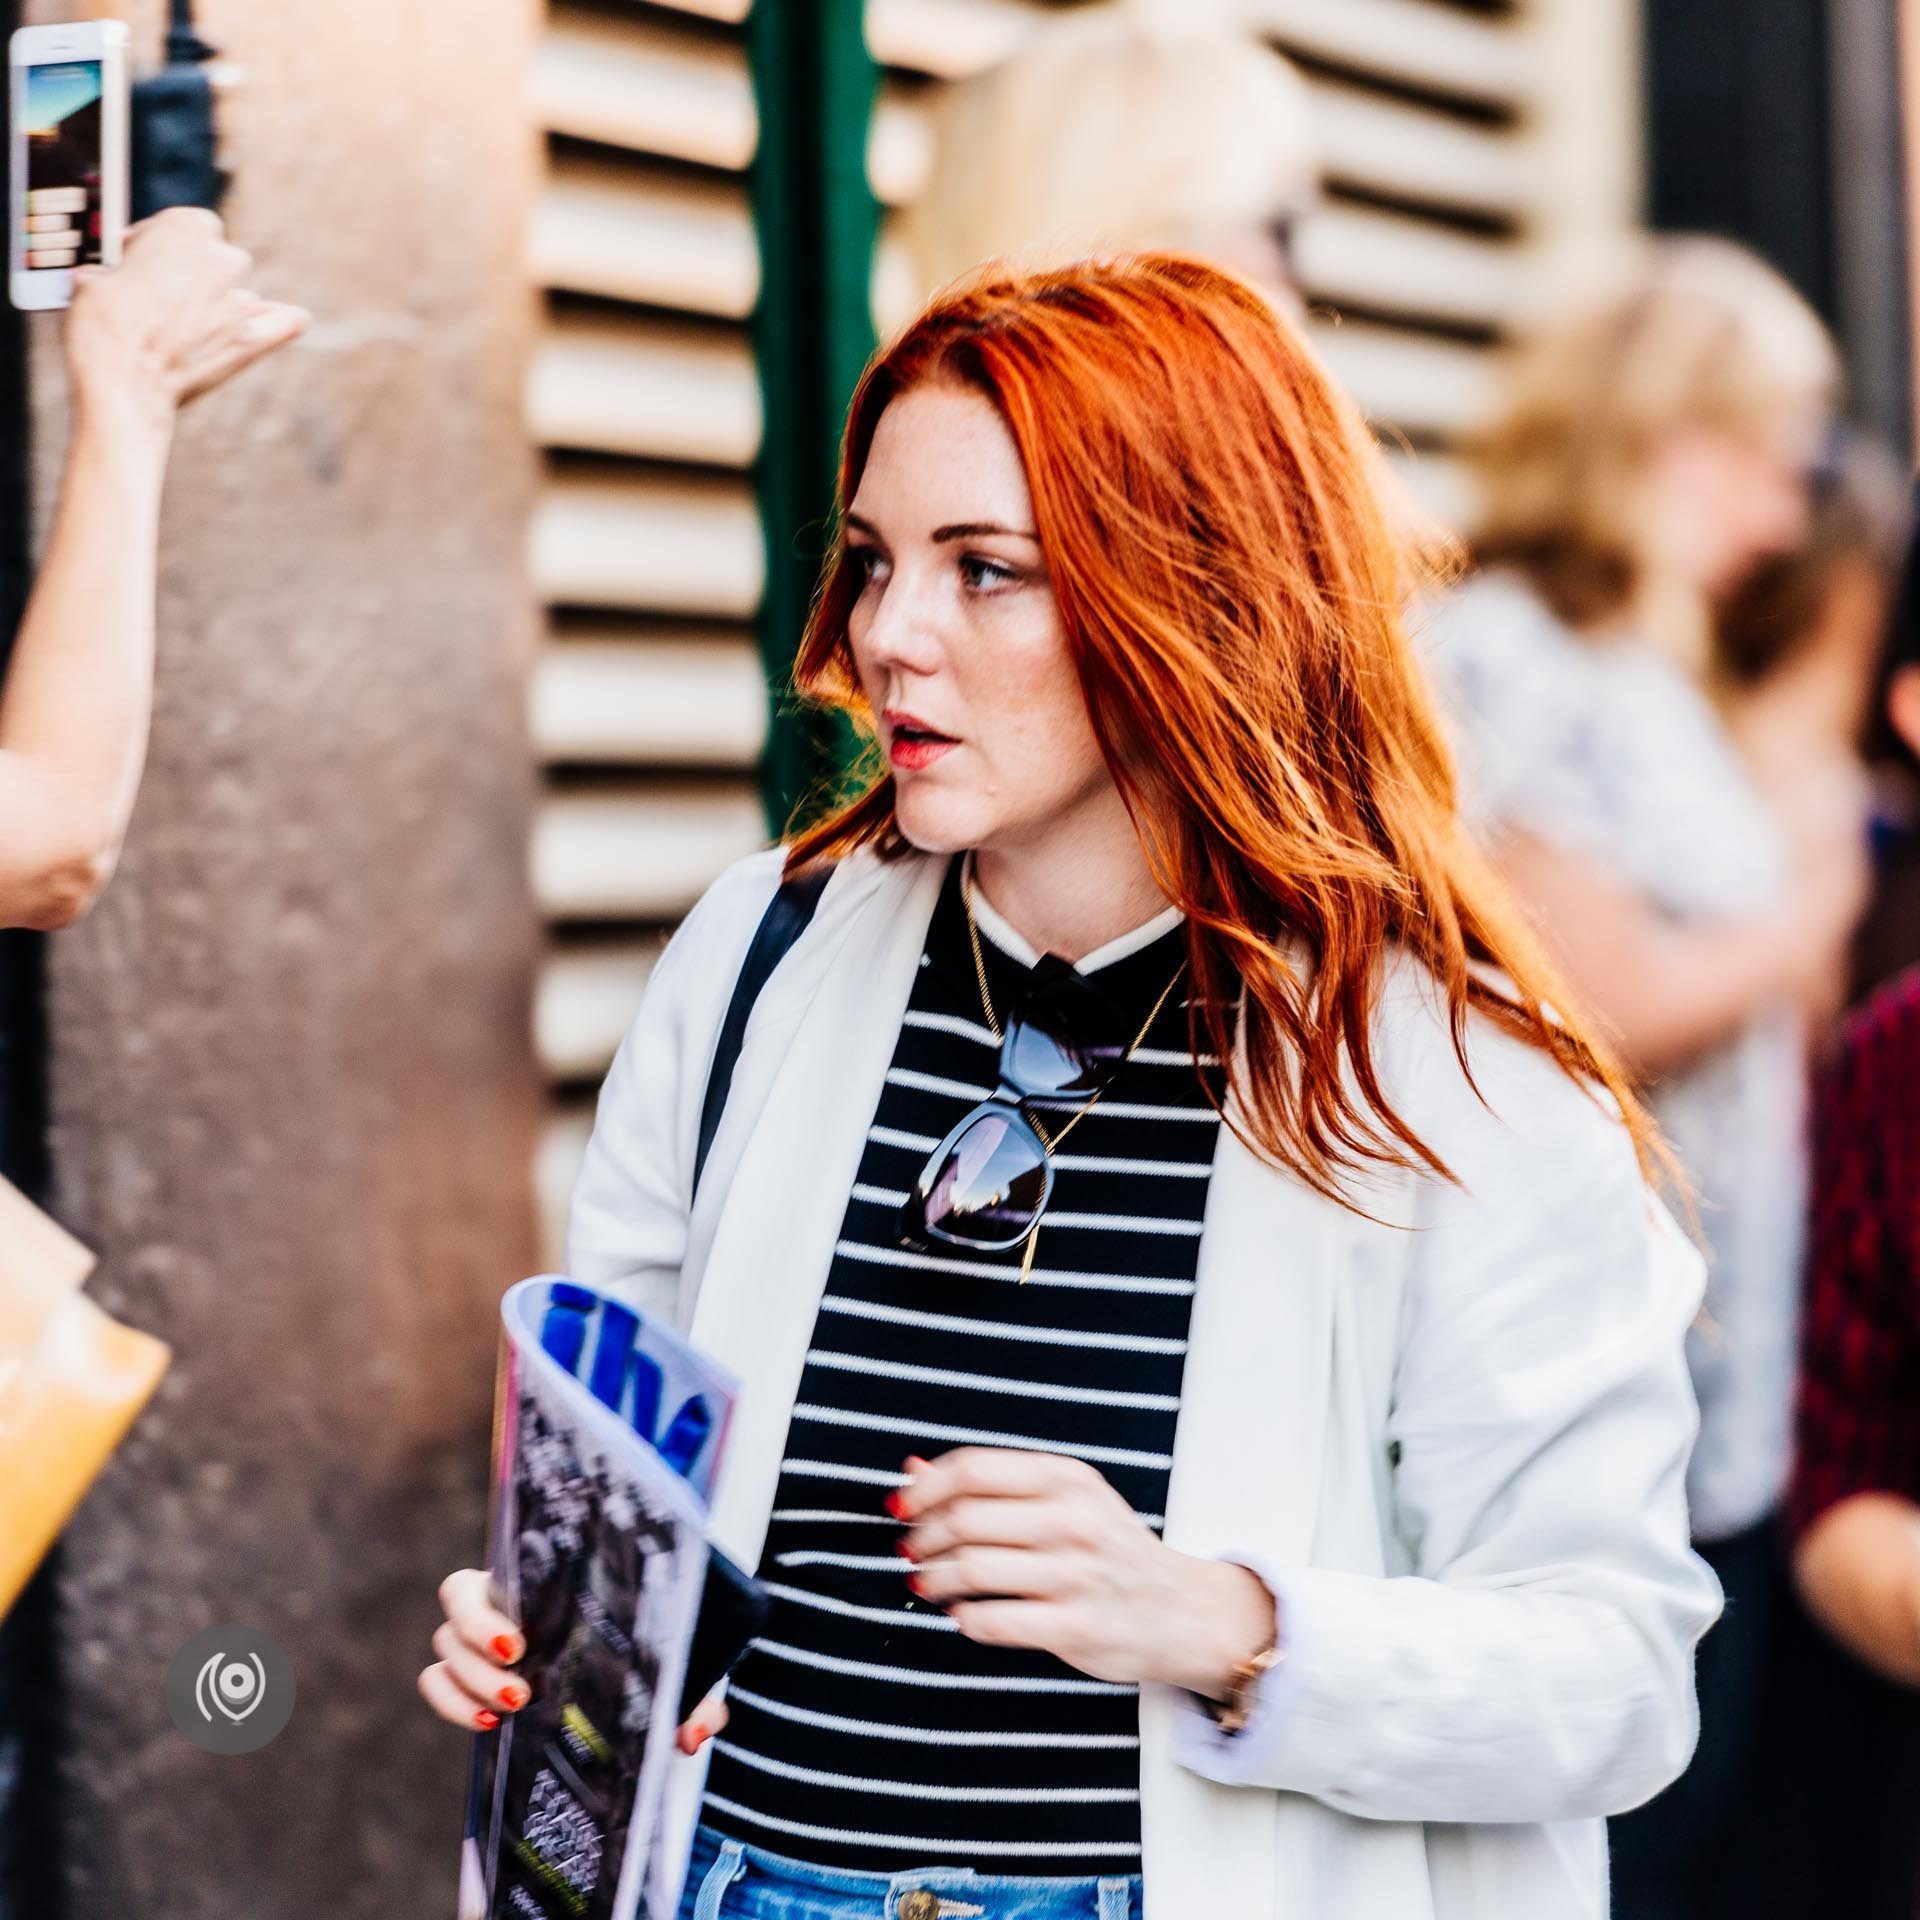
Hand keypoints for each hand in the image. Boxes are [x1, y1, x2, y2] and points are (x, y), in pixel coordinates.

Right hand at [63, 206, 306, 430]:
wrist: (124, 382)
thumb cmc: (103, 326)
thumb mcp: (97, 276)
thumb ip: (124, 267)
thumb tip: (117, 277)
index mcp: (186, 227)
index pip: (184, 227)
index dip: (161, 246)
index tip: (141, 264)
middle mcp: (223, 258)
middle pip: (217, 260)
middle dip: (193, 277)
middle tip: (162, 303)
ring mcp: (243, 301)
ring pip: (239, 295)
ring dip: (219, 307)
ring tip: (186, 333)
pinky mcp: (255, 341)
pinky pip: (287, 322)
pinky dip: (280, 322)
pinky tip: (270, 325)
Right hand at [417, 1566, 729, 1752]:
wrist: (641, 1651)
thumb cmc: (657, 1640)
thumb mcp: (682, 1660)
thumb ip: (695, 1692)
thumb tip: (693, 1735)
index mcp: (542, 1574)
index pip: (495, 1565)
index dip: (488, 1608)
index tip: (520, 1643)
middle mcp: (505, 1599)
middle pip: (455, 1607)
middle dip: (477, 1652)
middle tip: (521, 1689)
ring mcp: (482, 1639)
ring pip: (443, 1650)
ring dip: (467, 1684)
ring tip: (512, 1708)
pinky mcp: (472, 1678)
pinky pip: (437, 1684)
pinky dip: (450, 1704)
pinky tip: (488, 1725)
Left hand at [894, 1448, 1275, 1699]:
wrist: (1181, 1610)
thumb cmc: (1109, 1547)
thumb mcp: (1064, 1498)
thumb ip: (992, 1482)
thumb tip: (912, 1469)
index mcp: (1067, 1478)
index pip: (973, 1469)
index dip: (925, 1489)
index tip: (903, 1508)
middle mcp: (1073, 1519)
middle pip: (965, 1518)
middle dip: (923, 1537)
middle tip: (910, 1550)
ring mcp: (1076, 1575)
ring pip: (972, 1569)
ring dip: (934, 1578)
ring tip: (926, 1583)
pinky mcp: (1076, 1627)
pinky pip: (994, 1622)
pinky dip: (964, 1619)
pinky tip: (962, 1615)